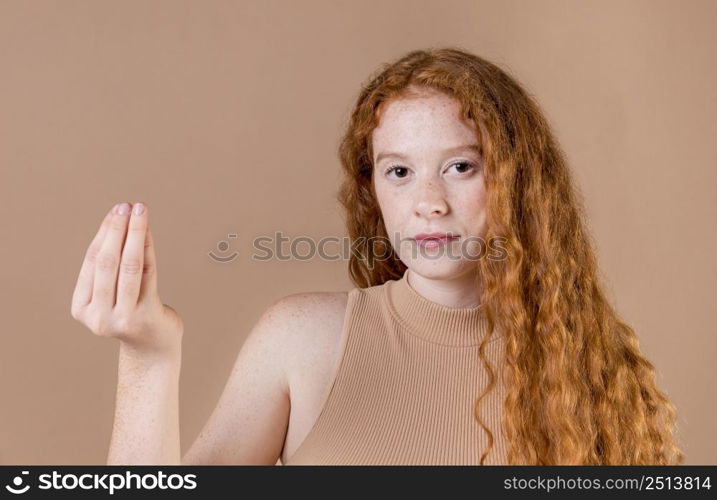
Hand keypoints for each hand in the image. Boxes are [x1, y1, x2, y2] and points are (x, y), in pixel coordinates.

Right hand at [71, 202, 183, 355]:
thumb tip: (117, 222)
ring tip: (140, 211)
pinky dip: (148, 249)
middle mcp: (98, 316)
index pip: (91, 262)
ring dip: (134, 234)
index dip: (103, 234)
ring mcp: (123, 317)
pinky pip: (148, 274)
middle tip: (125, 206)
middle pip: (107, 262)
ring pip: (128, 266)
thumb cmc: (131, 314)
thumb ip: (110, 266)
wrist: (153, 349)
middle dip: (117, 230)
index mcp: (81, 309)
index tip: (114, 211)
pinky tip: (149, 231)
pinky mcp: (147, 315)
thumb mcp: (112, 293)